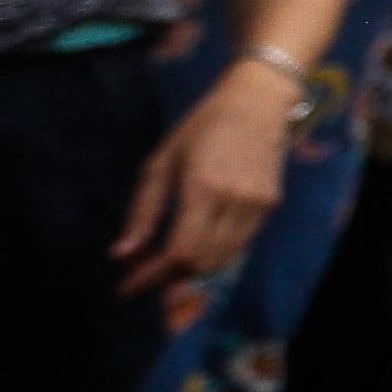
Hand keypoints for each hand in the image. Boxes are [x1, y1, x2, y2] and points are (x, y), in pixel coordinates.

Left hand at [113, 65, 296, 293]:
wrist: (257, 103)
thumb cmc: (200, 128)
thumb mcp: (160, 163)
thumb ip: (142, 212)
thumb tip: (120, 255)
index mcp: (202, 189)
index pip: (179, 253)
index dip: (151, 277)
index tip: (126, 288)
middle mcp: (235, 203)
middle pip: (201, 263)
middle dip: (167, 278)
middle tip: (142, 273)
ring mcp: (258, 207)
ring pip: (222, 260)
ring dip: (191, 269)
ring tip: (165, 263)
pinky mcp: (270, 207)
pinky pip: (238, 246)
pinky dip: (213, 254)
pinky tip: (195, 243)